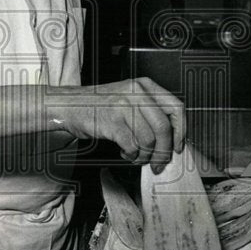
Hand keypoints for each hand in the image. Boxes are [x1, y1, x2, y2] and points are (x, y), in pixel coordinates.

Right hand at [45, 78, 185, 172]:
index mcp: (145, 85)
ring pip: (148, 140)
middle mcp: (137, 92)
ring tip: (136, 155)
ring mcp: (124, 105)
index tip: (178, 146)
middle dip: (163, 151)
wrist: (69, 105)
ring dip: (144, 155)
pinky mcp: (112, 121)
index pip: (176, 107)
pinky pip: (132, 145)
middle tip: (159, 163)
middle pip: (164, 127)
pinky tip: (125, 151)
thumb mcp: (129, 98)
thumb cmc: (101, 105)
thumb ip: (150, 112)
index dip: (180, 131)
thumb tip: (170, 140)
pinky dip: (130, 154)